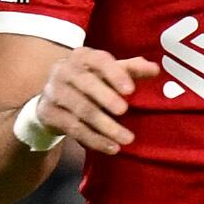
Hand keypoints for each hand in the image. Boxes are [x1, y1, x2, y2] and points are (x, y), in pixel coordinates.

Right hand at [27, 47, 153, 158]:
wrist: (52, 100)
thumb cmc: (89, 82)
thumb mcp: (108, 73)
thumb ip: (131, 70)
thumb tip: (155, 69)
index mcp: (82, 56)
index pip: (99, 60)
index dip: (115, 73)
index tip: (131, 89)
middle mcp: (64, 70)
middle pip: (86, 84)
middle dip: (106, 98)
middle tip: (125, 111)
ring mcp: (53, 92)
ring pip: (81, 109)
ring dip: (105, 125)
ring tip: (127, 138)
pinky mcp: (48, 113)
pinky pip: (74, 128)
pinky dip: (94, 139)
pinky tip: (112, 147)